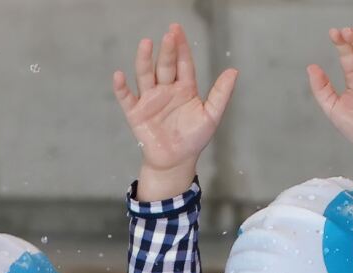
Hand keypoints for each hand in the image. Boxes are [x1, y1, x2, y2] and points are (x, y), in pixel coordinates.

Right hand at [112, 23, 236, 199]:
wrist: (176, 162)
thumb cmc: (193, 138)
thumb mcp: (211, 116)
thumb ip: (220, 94)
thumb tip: (233, 71)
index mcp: (184, 87)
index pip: (183, 63)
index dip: (181, 47)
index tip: (177, 30)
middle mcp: (166, 89)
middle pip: (165, 66)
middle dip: (167, 51)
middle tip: (169, 35)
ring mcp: (149, 100)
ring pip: (145, 76)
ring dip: (144, 61)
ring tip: (146, 44)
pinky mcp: (136, 113)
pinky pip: (126, 98)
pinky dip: (121, 88)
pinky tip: (119, 76)